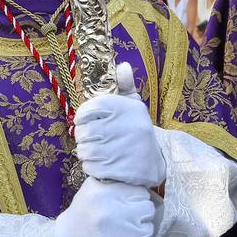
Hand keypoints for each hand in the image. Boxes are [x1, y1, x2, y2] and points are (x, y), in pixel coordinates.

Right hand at [54, 178, 156, 236]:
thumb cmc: (82, 218)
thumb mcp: (90, 191)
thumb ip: (111, 182)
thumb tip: (134, 175)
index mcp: (104, 194)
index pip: (140, 192)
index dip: (134, 199)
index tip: (125, 206)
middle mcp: (114, 212)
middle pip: (147, 209)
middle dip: (139, 214)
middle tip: (124, 220)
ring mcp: (123, 235)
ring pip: (148, 228)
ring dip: (138, 231)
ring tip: (121, 234)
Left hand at [74, 63, 162, 189]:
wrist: (154, 165)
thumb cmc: (134, 130)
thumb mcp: (132, 106)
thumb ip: (124, 86)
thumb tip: (123, 67)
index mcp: (131, 108)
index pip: (92, 107)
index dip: (82, 115)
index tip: (83, 120)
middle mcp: (131, 126)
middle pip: (85, 131)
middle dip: (83, 137)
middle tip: (90, 139)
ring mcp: (127, 149)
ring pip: (86, 150)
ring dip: (86, 153)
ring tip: (96, 152)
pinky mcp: (123, 170)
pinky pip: (91, 167)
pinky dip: (91, 167)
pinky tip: (101, 164)